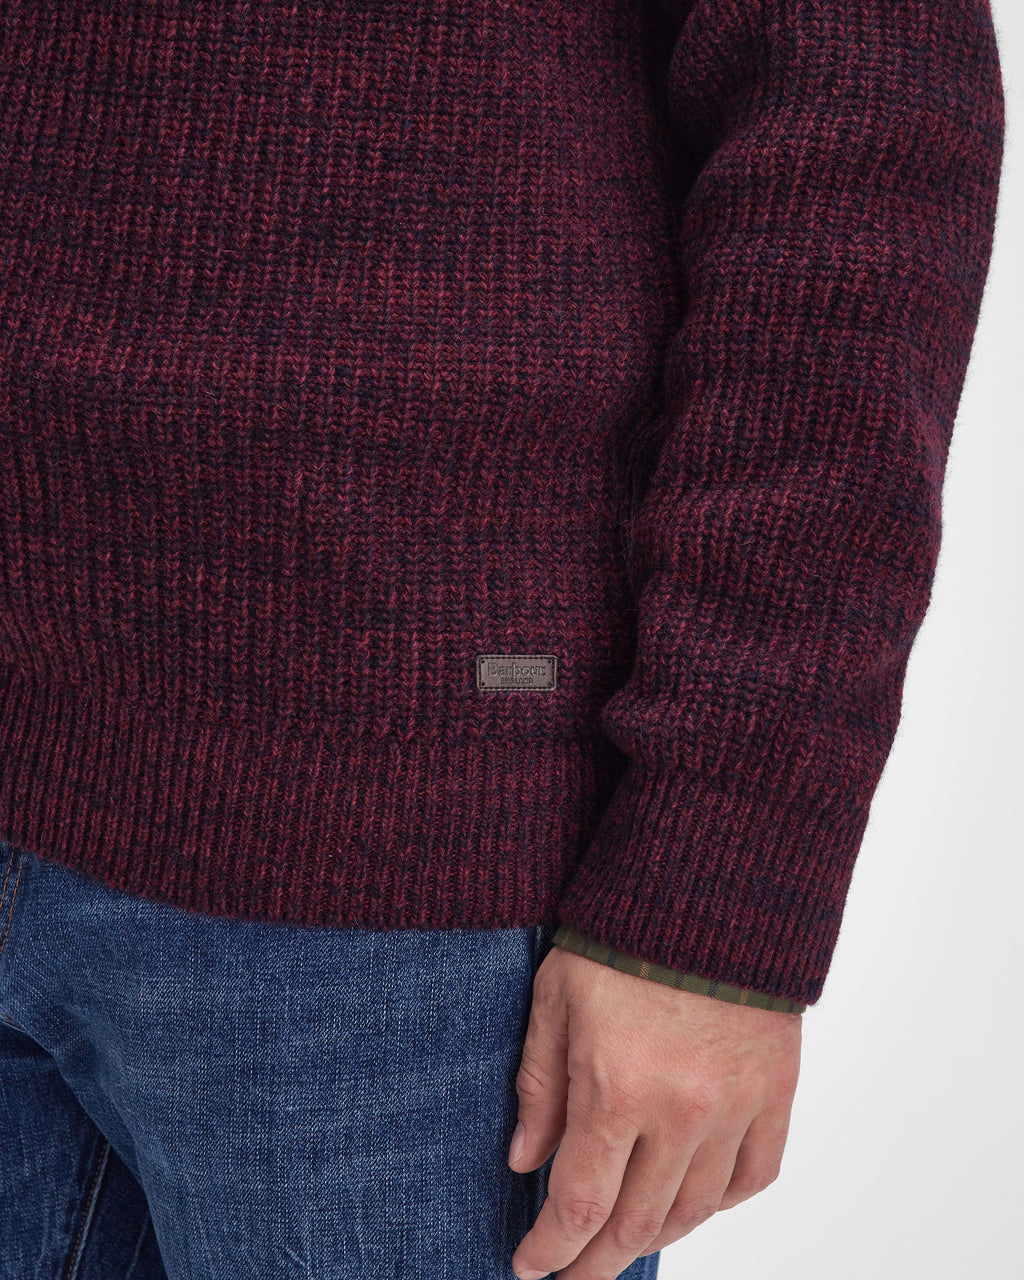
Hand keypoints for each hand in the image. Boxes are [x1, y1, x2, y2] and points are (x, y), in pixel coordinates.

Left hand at [507, 943, 801, 1278]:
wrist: (711, 887)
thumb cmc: (622, 934)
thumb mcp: (557, 998)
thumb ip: (541, 1084)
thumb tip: (526, 1161)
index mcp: (617, 1088)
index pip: (580, 1203)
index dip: (552, 1248)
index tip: (531, 1267)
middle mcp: (681, 1111)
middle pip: (637, 1222)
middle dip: (597, 1261)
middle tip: (573, 1277)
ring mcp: (736, 1106)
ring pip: (696, 1209)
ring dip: (654, 1236)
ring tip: (623, 1242)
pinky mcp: (776, 1090)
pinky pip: (755, 1174)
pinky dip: (723, 1201)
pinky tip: (695, 1200)